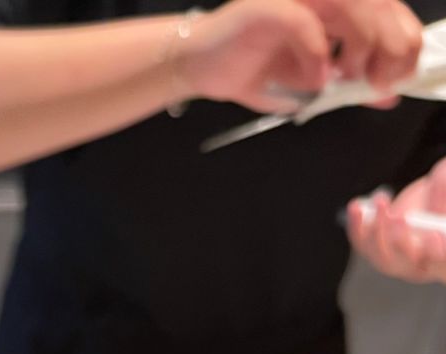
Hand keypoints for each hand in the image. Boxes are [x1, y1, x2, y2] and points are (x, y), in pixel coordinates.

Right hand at [180, 0, 422, 112]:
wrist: (200, 66)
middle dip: (389, 45)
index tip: (399, 77)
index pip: (389, 10)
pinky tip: (313, 81)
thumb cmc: (253, 70)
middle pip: (379, 3)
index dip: (404, 40)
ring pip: (350, 3)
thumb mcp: (311, 85)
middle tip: (377, 81)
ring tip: (343, 78)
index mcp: (336, 8)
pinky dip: (315, 55)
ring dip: (358, 43)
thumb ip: (348, 86)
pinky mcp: (266, 8)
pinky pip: (303, 23)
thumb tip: (386, 94)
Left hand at [347, 160, 445, 282]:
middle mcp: (418, 265)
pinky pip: (362, 244)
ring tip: (382, 201)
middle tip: (400, 219)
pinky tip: (356, 206)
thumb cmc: (443, 200)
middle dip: (401, 242)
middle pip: (406, 263)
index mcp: (442, 258)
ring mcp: (393, 261)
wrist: (427, 204)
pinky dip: (357, 225)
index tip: (432, 235)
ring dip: (378, 229)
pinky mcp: (374, 249)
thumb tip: (439, 184)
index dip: (435, 251)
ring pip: (382, 256)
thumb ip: (444, 191)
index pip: (439, 260)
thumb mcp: (444, 193)